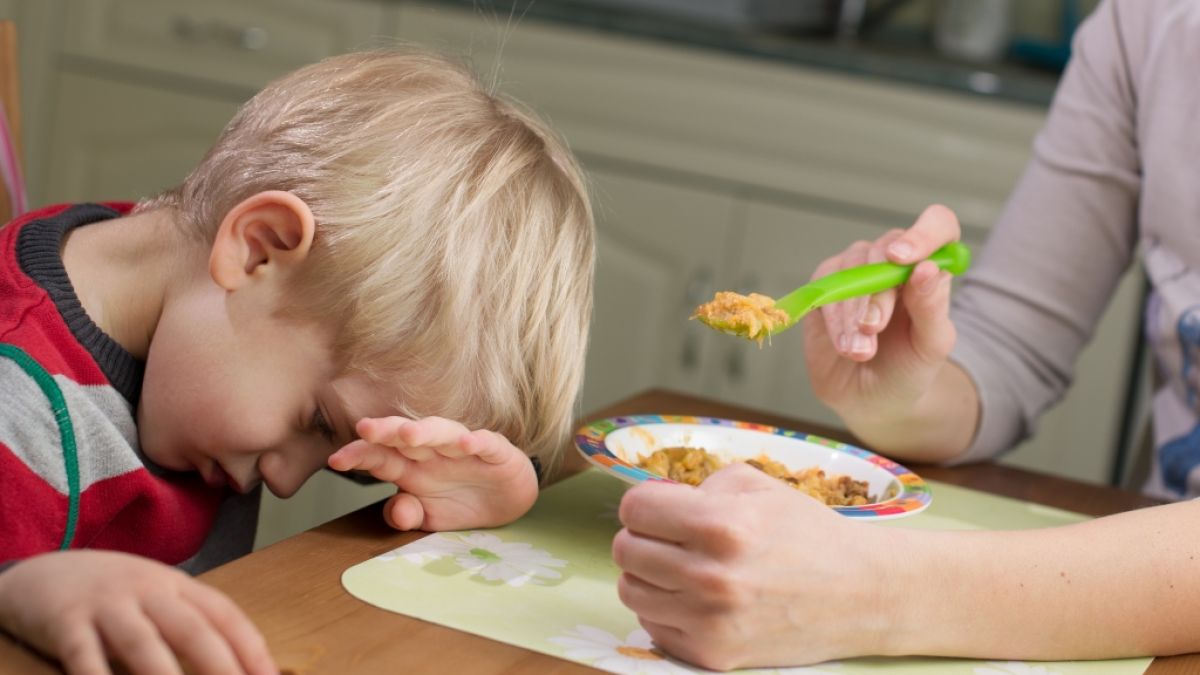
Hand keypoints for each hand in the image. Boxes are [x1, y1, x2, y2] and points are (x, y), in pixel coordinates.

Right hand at [0, 550, 274, 674]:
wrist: (43, 570)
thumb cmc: (113, 596)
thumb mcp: (157, 599)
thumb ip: (191, 626)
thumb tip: (238, 666)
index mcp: (177, 585)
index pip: (225, 615)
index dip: (251, 648)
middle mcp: (148, 590)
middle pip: (192, 628)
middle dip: (220, 665)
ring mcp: (107, 604)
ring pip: (143, 642)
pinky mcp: (65, 620)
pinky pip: (83, 654)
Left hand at [327, 416, 538, 530]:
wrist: (507, 500)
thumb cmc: (461, 502)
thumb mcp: (429, 518)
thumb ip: (407, 515)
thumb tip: (395, 511)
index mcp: (411, 467)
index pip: (380, 456)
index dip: (359, 455)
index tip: (336, 460)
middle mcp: (433, 452)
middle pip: (405, 436)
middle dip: (386, 431)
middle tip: (365, 428)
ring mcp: (464, 449)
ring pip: (443, 433)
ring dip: (426, 431)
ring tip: (409, 435)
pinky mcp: (495, 451)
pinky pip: (486, 443)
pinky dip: (477, 442)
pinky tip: (468, 444)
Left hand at [612, 463, 897, 669]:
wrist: (859, 595)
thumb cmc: (807, 534)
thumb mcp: (758, 486)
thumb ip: (699, 486)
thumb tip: (655, 501)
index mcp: (720, 524)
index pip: (634, 509)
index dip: (645, 504)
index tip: (660, 508)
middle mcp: (710, 575)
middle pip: (625, 550)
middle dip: (643, 537)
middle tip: (671, 538)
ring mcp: (709, 620)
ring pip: (630, 590)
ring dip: (648, 574)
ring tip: (681, 567)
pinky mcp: (711, 654)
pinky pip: (652, 625)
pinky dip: (664, 609)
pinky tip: (695, 598)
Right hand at [804, 204, 960, 423]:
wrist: (871, 400)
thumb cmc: (908, 369)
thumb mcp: (930, 346)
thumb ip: (932, 307)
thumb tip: (927, 268)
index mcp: (929, 268)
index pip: (936, 225)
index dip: (923, 233)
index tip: (903, 259)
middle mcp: (892, 262)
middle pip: (884, 249)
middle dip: (877, 293)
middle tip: (873, 329)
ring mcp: (856, 271)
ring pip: (851, 268)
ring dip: (852, 313)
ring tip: (860, 351)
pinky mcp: (825, 287)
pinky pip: (824, 287)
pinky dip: (833, 319)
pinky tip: (844, 345)